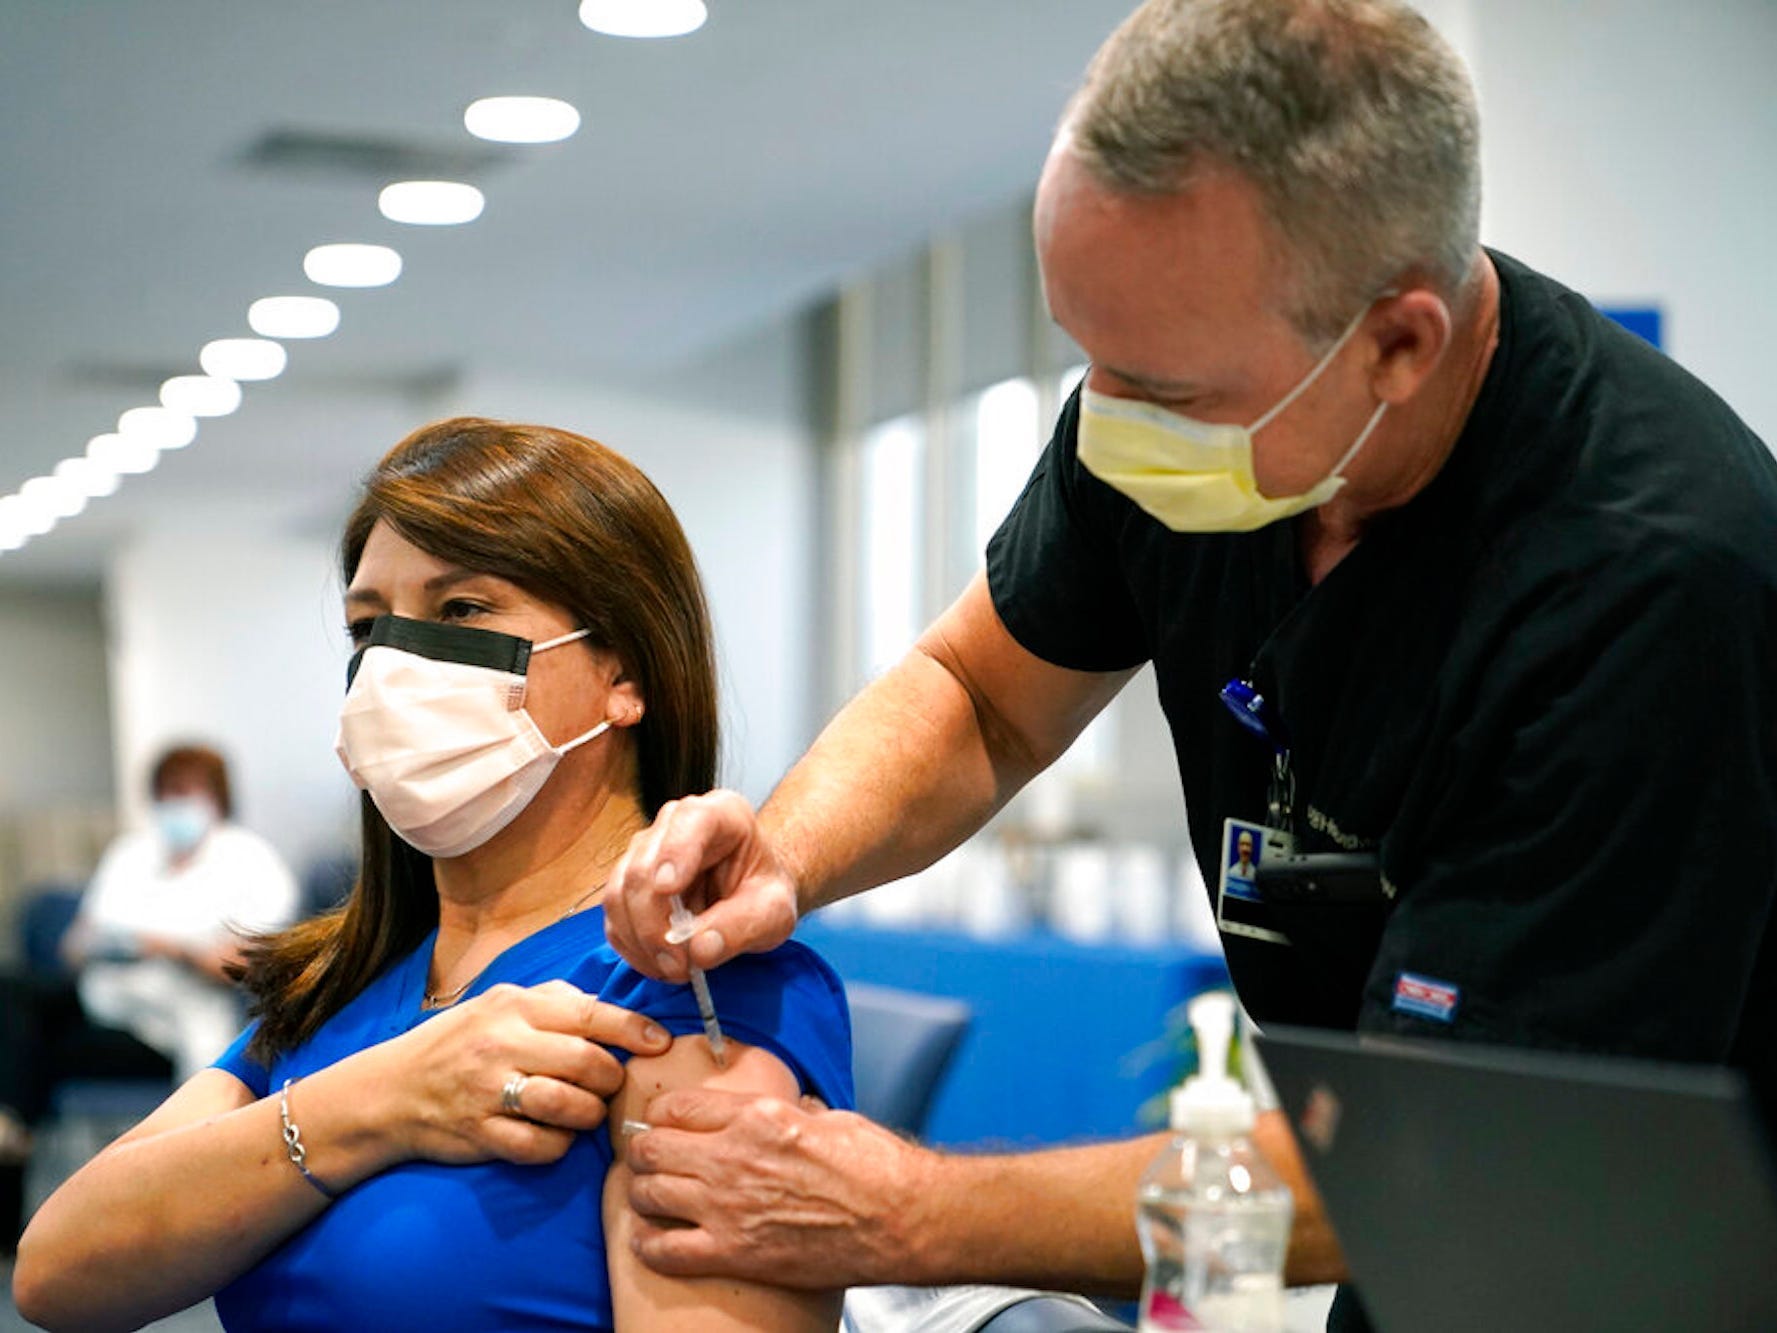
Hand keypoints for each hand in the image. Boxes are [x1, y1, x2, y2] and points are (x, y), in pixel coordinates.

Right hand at [370, 979, 671, 1169]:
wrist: (390, 1090)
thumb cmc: (459, 1042)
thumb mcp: (499, 1003)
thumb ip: (553, 1000)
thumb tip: (606, 1005)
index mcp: (513, 1007)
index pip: (589, 1014)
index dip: (633, 1030)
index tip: (659, 1042)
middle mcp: (502, 1044)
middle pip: (587, 1063)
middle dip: (611, 1079)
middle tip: (610, 1085)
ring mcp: (488, 1091)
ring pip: (568, 1107)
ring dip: (590, 1114)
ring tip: (587, 1112)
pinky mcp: (480, 1134)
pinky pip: (540, 1147)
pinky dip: (558, 1146)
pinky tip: (556, 1136)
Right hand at [604, 790, 799, 980]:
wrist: (750, 897)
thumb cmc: (763, 894)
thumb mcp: (774, 913)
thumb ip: (743, 926)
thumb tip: (699, 949)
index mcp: (721, 814)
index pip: (691, 820)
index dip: (674, 853)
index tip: (668, 888)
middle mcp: (674, 824)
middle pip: (643, 868)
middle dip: (654, 924)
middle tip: (679, 965)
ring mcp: (645, 852)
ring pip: (619, 894)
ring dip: (641, 941)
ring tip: (675, 969)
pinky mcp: (627, 884)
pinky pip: (614, 917)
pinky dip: (633, 947)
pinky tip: (659, 963)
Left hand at [624, 1088, 935, 1287]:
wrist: (900, 1218)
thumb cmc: (876, 1166)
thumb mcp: (829, 1117)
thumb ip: (792, 1112)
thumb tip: (789, 1109)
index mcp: (757, 1117)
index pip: (678, 1107)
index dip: (662, 1116)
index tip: (662, 1124)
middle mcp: (733, 1156)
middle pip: (651, 1147)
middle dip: (643, 1152)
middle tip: (647, 1161)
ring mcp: (728, 1207)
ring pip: (647, 1194)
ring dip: (642, 1195)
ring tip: (649, 1198)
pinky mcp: (733, 1252)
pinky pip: (663, 1249)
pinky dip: (649, 1244)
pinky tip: (653, 1241)